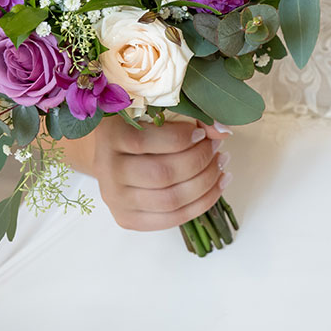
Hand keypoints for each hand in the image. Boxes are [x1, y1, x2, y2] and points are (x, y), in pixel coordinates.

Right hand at [90, 117, 231, 230]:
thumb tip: (223, 129)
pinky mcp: (128, 219)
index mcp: (110, 137)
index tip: (202, 134)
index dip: (180, 139)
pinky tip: (217, 185)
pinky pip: (171, 219)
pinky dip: (202, 204)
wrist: (116, 154)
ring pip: (169, 200)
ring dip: (205, 183)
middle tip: (216, 147)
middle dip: (198, 161)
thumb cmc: (140, 127)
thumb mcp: (158, 111)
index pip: (144, 142)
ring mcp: (116, 199)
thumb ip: (190, 114)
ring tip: (221, 164)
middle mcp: (108, 170)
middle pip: (161, 175)